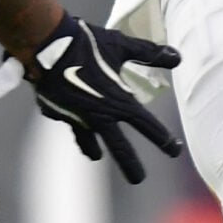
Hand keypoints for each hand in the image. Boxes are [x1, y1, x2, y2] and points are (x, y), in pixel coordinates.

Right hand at [23, 14, 183, 183]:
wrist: (45, 45)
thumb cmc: (86, 43)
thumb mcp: (121, 45)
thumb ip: (149, 53)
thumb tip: (177, 57)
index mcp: (119, 102)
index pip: (147, 126)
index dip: (163, 139)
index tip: (174, 151)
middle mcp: (100, 115)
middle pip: (119, 148)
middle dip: (130, 165)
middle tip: (138, 179)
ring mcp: (77, 117)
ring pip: (88, 140)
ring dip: (93, 148)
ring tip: (96, 156)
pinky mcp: (58, 112)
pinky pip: (68, 120)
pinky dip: (71, 120)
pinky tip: (70, 118)